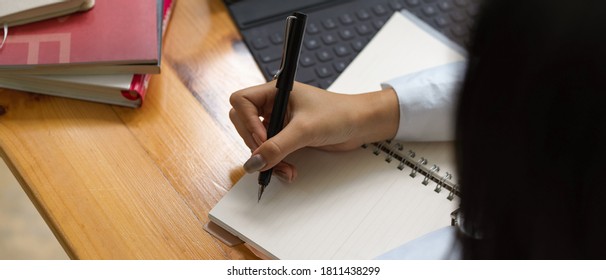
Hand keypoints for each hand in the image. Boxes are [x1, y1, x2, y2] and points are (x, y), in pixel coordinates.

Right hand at [229, 81, 398, 181]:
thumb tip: (253, 162)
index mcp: (275, 91)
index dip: (247, 122)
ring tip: (285, 170)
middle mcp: (274, 105)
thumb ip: (277, 147)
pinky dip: (276, 163)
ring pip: (256, 142)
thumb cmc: (339, 114)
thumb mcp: (305, 130)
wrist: (361, 125)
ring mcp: (279, 121)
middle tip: (269, 157)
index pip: (241, 102)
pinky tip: (289, 170)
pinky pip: (270, 152)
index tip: (263, 138)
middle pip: (243, 124)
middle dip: (255, 145)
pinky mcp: (287, 137)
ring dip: (267, 159)